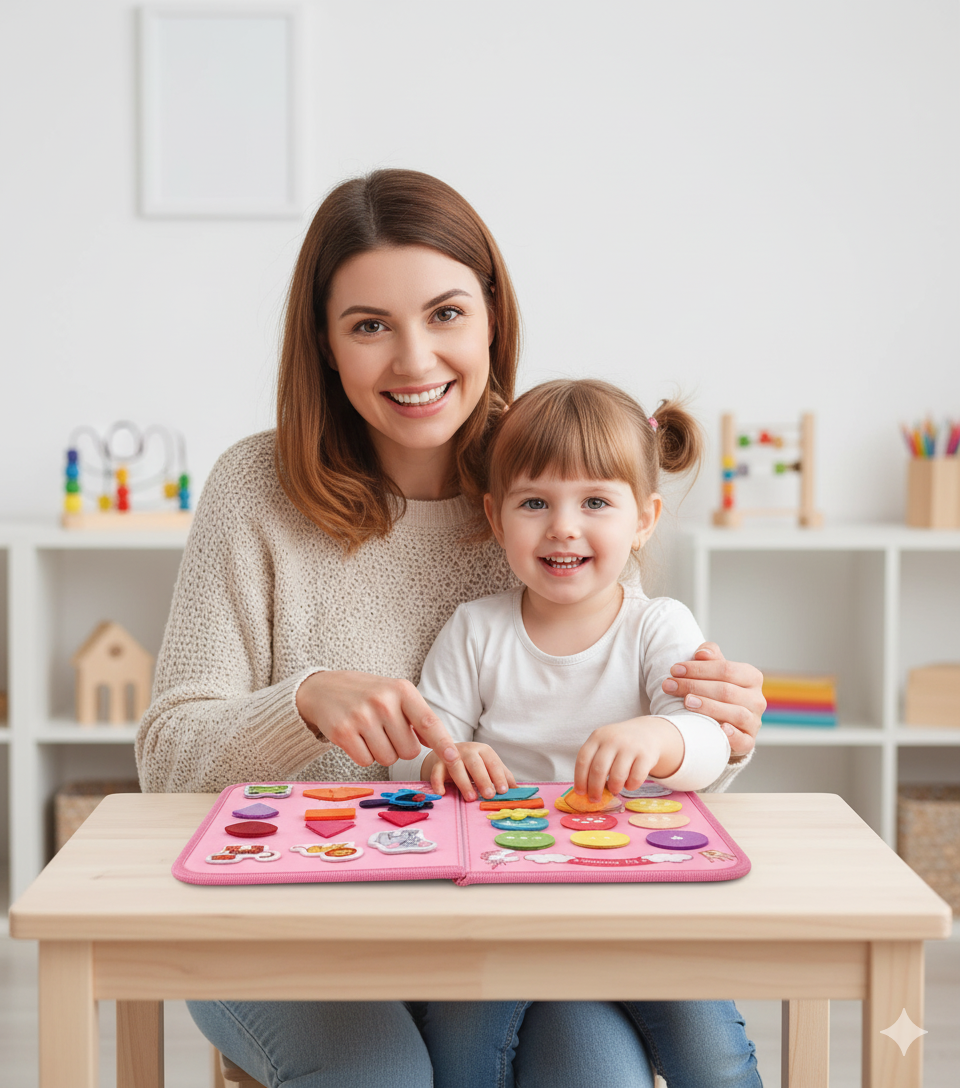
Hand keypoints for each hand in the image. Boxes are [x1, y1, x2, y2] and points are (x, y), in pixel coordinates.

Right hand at [295, 670, 463, 773]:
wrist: (323, 688)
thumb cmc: (367, 694)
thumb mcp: (395, 694)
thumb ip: (418, 717)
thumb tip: (441, 744)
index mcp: (402, 690)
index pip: (428, 722)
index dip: (443, 743)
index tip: (455, 758)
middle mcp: (383, 701)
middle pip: (409, 751)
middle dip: (399, 747)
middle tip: (384, 730)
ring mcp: (362, 716)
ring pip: (387, 759)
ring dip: (380, 752)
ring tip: (369, 732)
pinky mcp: (342, 731)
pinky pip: (365, 762)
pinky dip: (362, 755)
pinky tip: (355, 737)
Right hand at [421, 742, 516, 801]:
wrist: (444, 754)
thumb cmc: (471, 764)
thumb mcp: (487, 767)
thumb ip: (502, 776)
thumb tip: (518, 790)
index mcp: (483, 751)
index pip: (493, 762)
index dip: (499, 776)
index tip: (504, 790)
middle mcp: (468, 750)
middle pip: (476, 763)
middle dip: (483, 779)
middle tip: (489, 795)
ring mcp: (450, 755)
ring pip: (456, 766)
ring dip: (464, 782)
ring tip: (471, 798)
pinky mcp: (436, 763)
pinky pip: (436, 772)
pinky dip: (438, 782)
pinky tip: (442, 793)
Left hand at [574, 717, 683, 801]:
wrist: (646, 732)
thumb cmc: (619, 744)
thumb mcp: (603, 744)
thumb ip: (593, 761)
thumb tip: (585, 791)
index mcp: (597, 736)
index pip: (583, 760)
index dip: (580, 779)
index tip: (580, 793)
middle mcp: (612, 740)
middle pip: (598, 770)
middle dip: (595, 789)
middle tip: (595, 799)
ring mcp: (630, 747)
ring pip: (617, 776)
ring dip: (614, 788)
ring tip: (614, 790)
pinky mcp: (646, 755)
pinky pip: (635, 778)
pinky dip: (630, 786)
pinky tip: (629, 785)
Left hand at [662, 643, 764, 757]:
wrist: (724, 721)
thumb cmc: (716, 690)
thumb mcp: (715, 671)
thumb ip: (711, 657)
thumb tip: (702, 653)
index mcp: (751, 677)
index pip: (726, 669)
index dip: (699, 669)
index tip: (674, 669)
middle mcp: (756, 699)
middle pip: (726, 690)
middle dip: (694, 686)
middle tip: (670, 685)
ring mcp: (754, 721)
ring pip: (736, 713)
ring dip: (708, 707)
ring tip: (686, 702)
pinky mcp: (749, 741)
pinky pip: (744, 740)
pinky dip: (732, 735)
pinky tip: (718, 728)